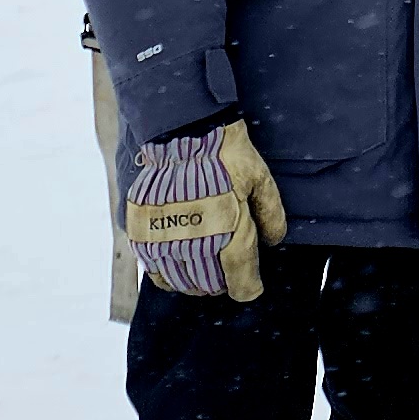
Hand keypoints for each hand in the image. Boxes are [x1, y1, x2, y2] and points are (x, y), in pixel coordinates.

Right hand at [124, 119, 286, 301]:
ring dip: (196, 283)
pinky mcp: (144, 232)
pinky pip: (154, 271)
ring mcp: (166, 239)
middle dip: (222, 284)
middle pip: (209, 284)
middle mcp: (195, 241)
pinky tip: (178, 267)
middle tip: (227, 274)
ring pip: (182, 282)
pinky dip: (168, 277)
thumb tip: (274, 241)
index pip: (239, 279)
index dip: (248, 288)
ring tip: (203, 273)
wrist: (182, 131)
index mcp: (228, 230)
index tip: (251, 287)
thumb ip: (270, 213)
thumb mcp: (259, 178)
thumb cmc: (225, 154)